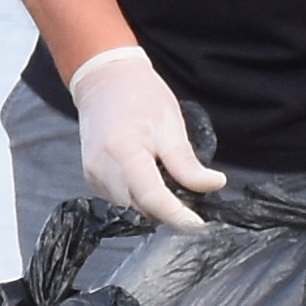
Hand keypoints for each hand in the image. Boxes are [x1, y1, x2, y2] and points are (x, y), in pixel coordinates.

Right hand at [64, 45, 223, 228]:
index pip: (152, 198)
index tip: (197, 225)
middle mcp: (102, 168)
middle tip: (189, 194)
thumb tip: (214, 185)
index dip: (176, 216)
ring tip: (164, 176)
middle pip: (140, 207)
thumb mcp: (171, 127)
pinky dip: (137, 194)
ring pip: (129, 206)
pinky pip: (119, 197)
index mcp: (123, 152)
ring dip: (151, 202)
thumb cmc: (140, 96)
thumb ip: (188, 164)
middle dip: (166, 208)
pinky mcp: (91, 176)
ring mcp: (93, 174)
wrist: (104, 80)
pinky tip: (147, 174)